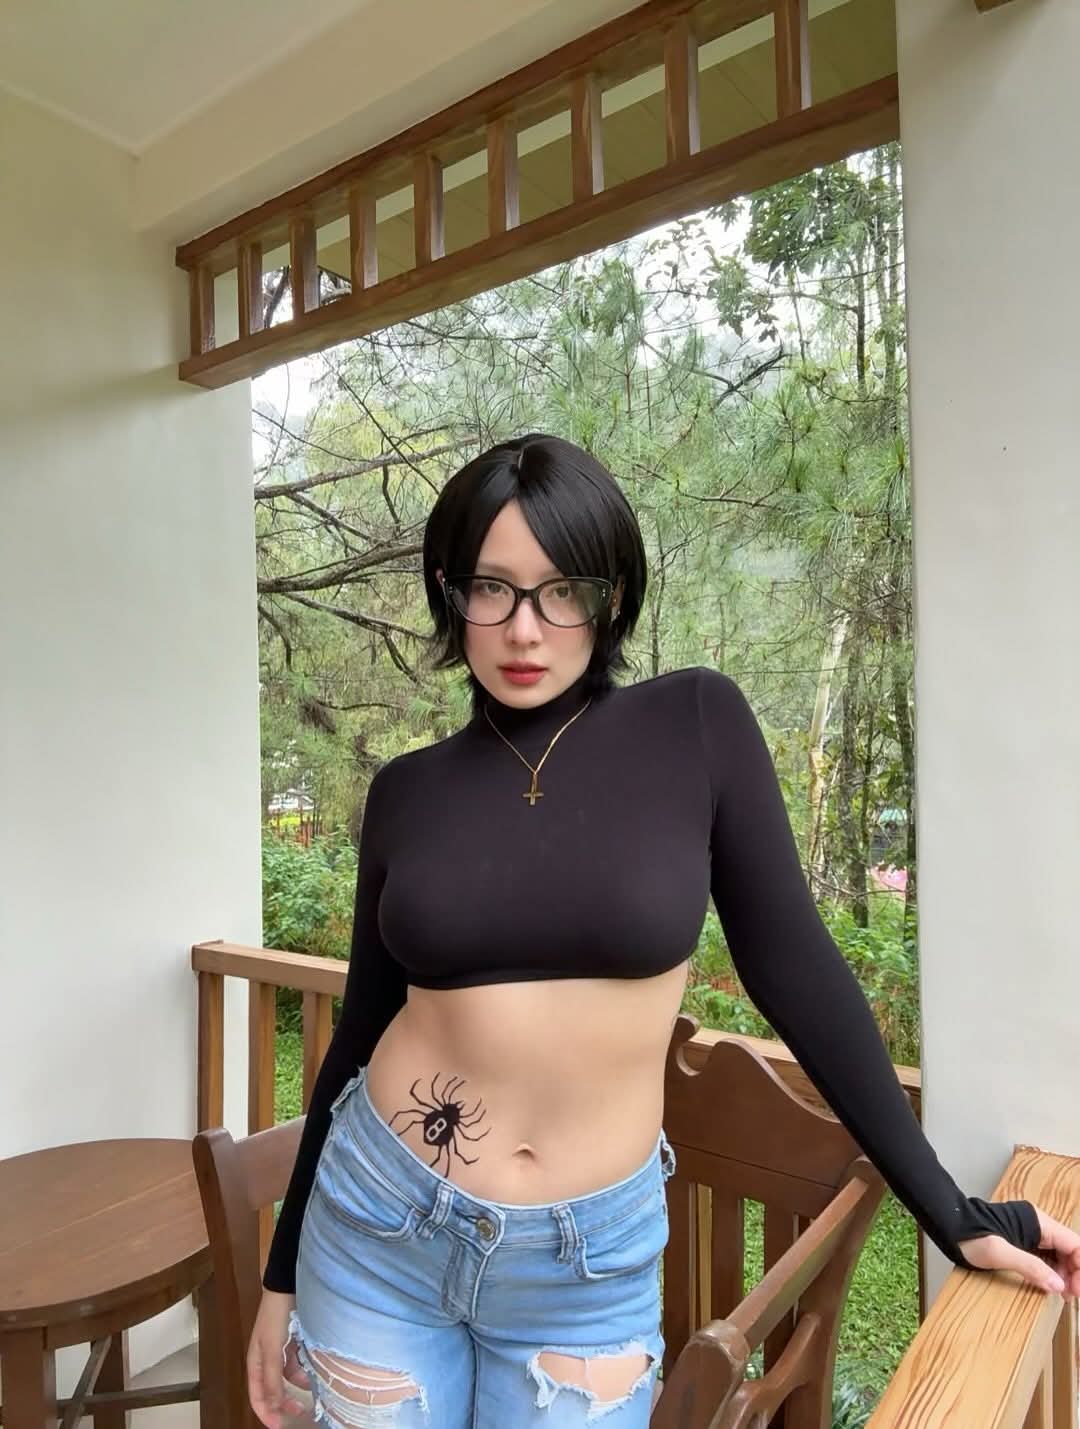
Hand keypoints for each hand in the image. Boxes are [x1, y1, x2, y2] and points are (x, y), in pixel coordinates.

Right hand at [247, 1289, 309, 1427]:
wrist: (289, 1285)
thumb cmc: (276, 1316)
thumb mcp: (272, 1350)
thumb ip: (272, 1379)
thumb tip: (273, 1407)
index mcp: (255, 1363)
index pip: (257, 1397)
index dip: (267, 1413)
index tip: (280, 1426)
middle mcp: (267, 1360)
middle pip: (274, 1389)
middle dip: (286, 1402)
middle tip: (301, 1411)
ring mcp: (282, 1350)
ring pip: (290, 1376)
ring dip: (300, 1382)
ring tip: (314, 1383)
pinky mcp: (295, 1342)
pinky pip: (300, 1362)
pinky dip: (307, 1367)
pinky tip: (316, 1366)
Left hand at [958, 1206, 1079, 1297]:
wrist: (947, 1225)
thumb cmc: (970, 1235)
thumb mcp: (1000, 1253)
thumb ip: (1031, 1268)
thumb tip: (1059, 1286)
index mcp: (1038, 1222)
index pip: (1074, 1244)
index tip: (1076, 1291)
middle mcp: (1038, 1224)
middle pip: (1068, 1249)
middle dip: (1073, 1272)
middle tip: (1069, 1296)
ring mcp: (1029, 1232)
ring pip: (1058, 1253)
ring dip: (1063, 1273)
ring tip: (1061, 1294)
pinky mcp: (1021, 1241)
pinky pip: (1045, 1256)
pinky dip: (1051, 1271)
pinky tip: (1048, 1285)